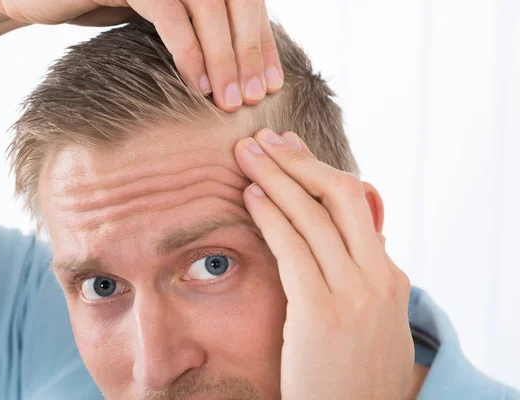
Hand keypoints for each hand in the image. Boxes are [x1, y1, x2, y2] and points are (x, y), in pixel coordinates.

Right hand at [0, 0, 283, 110]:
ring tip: (232, 101)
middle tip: (256, 98)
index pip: (246, 3)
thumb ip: (202, 26)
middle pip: (237, 1)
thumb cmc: (112, 8)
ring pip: (208, 7)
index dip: (263, 44)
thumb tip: (246, 66)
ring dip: (225, 56)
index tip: (273, 85)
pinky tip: (199, 86)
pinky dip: (189, 51)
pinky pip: (169, 13)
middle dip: (250, 52)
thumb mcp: (167, 16)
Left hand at [234, 129, 414, 398]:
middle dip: (299, 161)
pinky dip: (269, 214)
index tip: (291, 150)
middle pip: (339, 195)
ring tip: (247, 153)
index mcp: (391, 275)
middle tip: (265, 138)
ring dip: (276, 176)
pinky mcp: (321, 311)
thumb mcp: (373, 322)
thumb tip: (345, 237)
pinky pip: (292, 246)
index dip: (319, 170)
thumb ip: (363, 276)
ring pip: (313, 213)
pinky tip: (249, 194)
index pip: (356, 204)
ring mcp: (354, 293)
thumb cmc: (354, 375)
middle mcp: (378, 276)